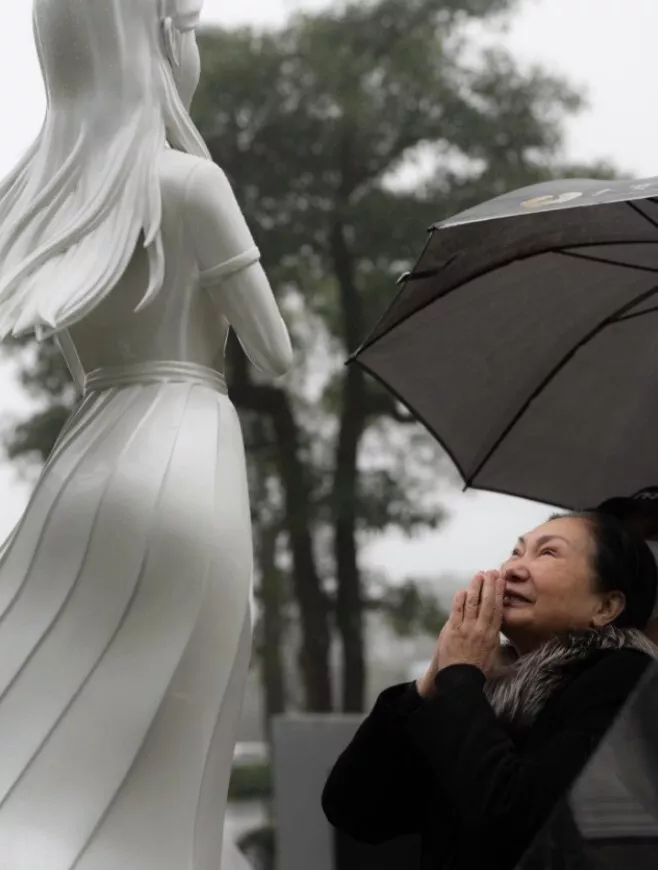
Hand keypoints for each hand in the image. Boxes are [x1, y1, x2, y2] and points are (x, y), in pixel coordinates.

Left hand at [416, 571, 503, 697]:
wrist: (460, 681)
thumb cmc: (477, 670)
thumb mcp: (493, 654)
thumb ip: (495, 638)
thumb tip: (500, 626)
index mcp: (492, 635)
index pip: (497, 609)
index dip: (499, 593)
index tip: (501, 580)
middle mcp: (480, 630)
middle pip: (487, 602)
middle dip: (489, 585)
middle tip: (492, 571)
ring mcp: (466, 629)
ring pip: (472, 603)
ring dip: (475, 587)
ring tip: (479, 575)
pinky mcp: (452, 631)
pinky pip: (457, 611)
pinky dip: (460, 599)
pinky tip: (463, 590)